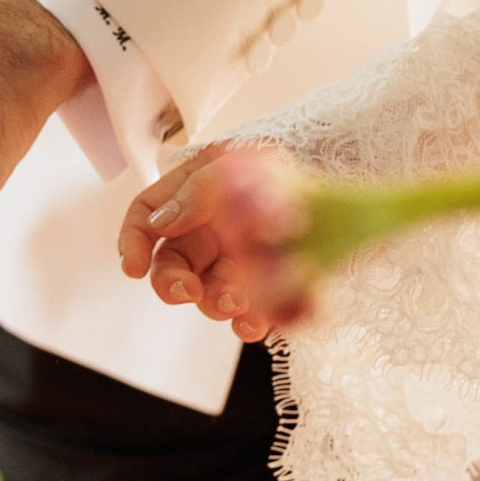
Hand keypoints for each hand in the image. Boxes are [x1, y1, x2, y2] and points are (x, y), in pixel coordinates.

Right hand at [117, 142, 313, 338]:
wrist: (347, 185)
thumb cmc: (285, 166)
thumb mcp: (237, 161)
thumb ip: (198, 190)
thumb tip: (162, 222)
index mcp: (194, 199)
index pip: (146, 218)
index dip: (133, 243)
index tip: (133, 268)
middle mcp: (212, 236)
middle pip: (174, 268)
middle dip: (173, 286)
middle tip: (189, 294)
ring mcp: (243, 265)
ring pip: (216, 298)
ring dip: (221, 306)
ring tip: (240, 306)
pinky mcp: (280, 288)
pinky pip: (268, 313)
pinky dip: (275, 319)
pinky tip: (278, 319)